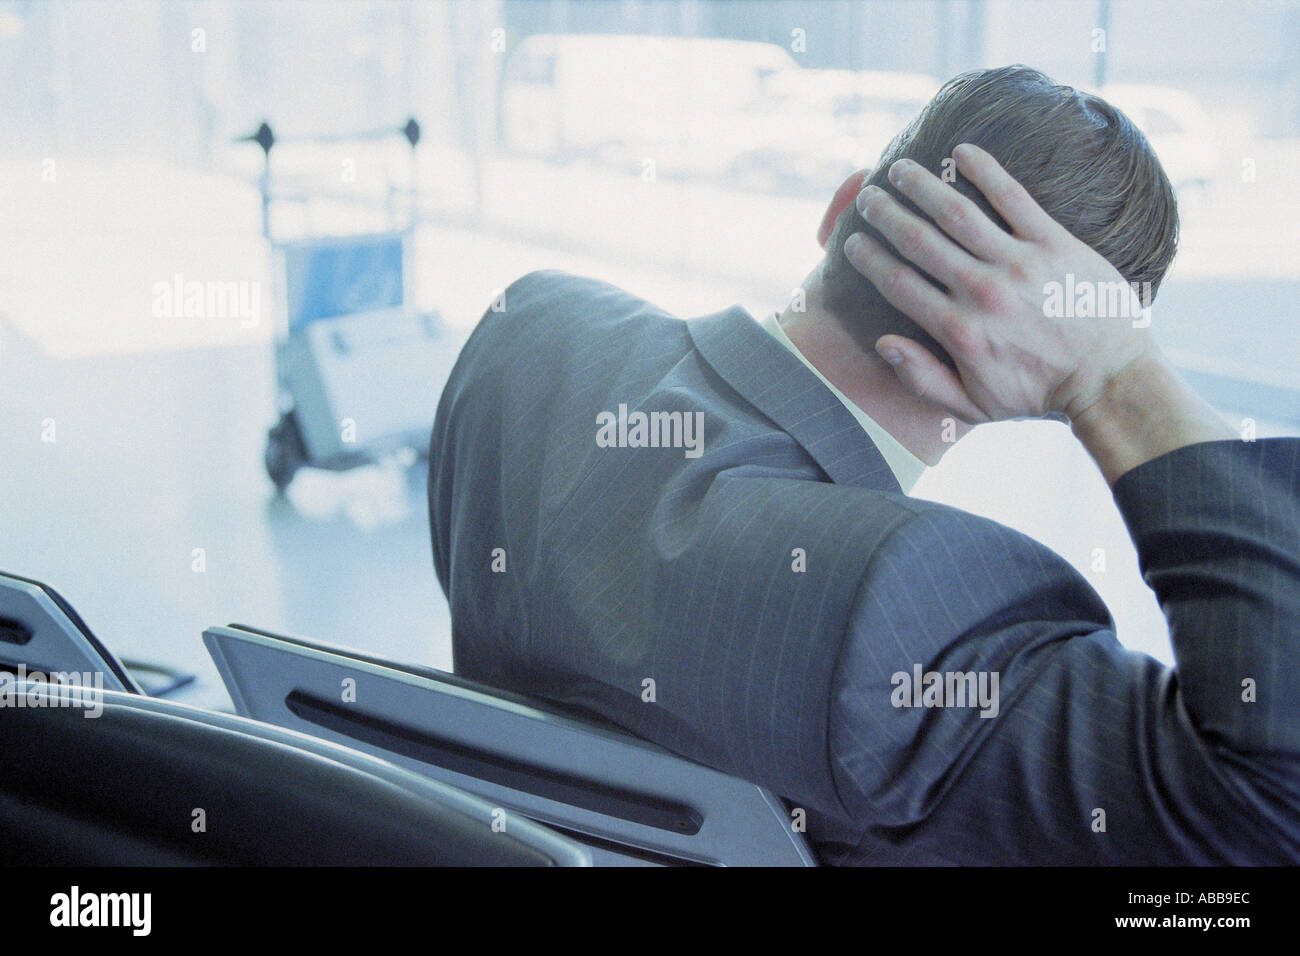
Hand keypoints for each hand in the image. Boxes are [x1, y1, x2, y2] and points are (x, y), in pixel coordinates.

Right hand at [846, 143, 1161, 423]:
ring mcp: (1019, 263)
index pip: (898, 284)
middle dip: (885, 215)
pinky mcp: (1055, 243)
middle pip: (918, 241)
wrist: (1109, 380)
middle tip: (868, 198)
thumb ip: (922, 379)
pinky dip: (986, 171)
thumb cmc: (1038, 395)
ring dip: (923, 186)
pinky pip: (1013, 198)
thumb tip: (883, 344)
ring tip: (900, 169)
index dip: (869, 259)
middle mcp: (982, 292)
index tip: (851, 243)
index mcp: (958, 331)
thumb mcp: (972, 405)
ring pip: (957, 213)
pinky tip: (963, 151)